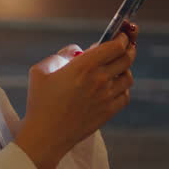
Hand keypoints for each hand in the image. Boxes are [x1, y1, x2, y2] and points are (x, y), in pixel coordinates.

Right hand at [14, 22, 137, 168]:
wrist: (46, 134)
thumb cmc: (40, 101)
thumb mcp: (40, 71)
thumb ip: (60, 55)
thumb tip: (76, 50)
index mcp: (83, 66)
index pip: (114, 46)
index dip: (121, 37)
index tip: (121, 34)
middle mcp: (99, 80)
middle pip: (126, 58)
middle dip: (129, 47)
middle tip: (127, 44)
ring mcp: (106, 97)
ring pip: (128, 77)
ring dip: (125, 68)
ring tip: (118, 66)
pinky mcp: (109, 112)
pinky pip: (125, 95)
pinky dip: (123, 88)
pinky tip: (114, 86)